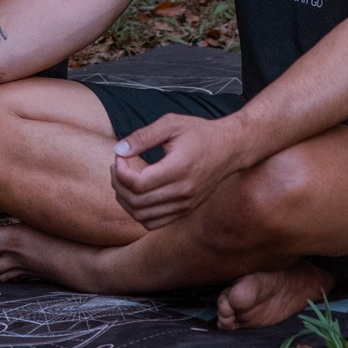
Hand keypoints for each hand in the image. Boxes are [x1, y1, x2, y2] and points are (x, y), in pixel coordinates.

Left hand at [111, 112, 241, 229]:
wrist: (230, 148)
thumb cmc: (199, 133)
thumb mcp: (170, 124)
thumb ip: (142, 136)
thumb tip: (118, 150)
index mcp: (179, 169)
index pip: (138, 184)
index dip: (120, 172)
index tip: (119, 156)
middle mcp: (183, 192)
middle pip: (137, 202)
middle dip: (118, 184)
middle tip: (117, 166)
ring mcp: (186, 205)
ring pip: (143, 216)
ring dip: (125, 200)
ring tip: (123, 179)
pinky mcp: (186, 211)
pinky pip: (154, 223)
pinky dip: (138, 213)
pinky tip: (135, 193)